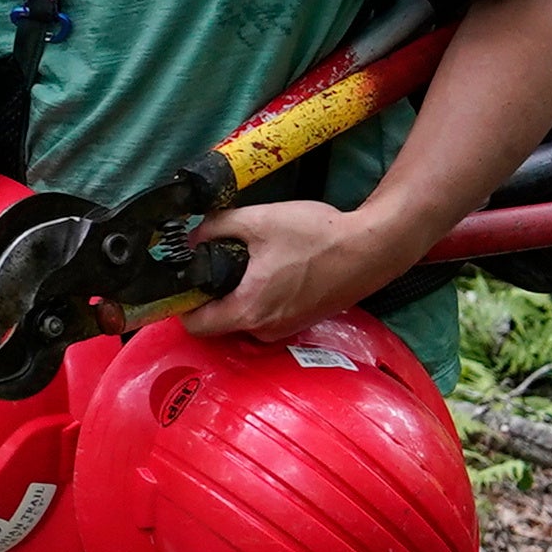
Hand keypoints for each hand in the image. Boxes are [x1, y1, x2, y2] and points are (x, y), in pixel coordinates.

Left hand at [179, 198, 399, 342]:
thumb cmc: (316, 237)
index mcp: (247, 312)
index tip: (183, 278)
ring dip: (238, 293)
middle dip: (211, 294)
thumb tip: (191, 237)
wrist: (370, 250)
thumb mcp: (258, 220)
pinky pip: (266, 314)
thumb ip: (215, 227)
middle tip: (216, 260)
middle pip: (217, 321)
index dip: (182, 302)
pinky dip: (262, 296)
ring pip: (243, 316)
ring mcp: (284, 330)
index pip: (194, 325)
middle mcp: (263, 331)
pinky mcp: (300, 322)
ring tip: (249, 259)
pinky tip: (273, 268)